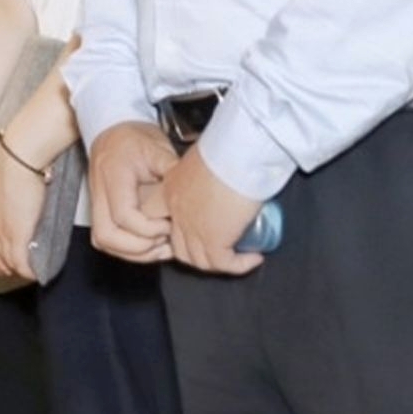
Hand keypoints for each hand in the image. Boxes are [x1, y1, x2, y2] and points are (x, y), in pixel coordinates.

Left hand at [0, 151, 48, 285]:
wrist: (17, 160)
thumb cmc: (9, 165)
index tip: (8, 258)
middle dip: (7, 265)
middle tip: (20, 270)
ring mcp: (2, 233)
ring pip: (8, 262)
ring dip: (20, 270)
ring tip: (31, 274)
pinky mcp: (17, 237)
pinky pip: (21, 263)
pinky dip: (29, 270)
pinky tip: (37, 273)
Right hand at [86, 121, 177, 263]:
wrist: (113, 131)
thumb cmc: (134, 139)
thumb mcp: (157, 148)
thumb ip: (171, 170)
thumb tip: (190, 191)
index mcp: (113, 176)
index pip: (123, 215)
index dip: (147, 228)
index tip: (168, 224)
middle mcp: (100, 192)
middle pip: (106, 235)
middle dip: (137, 247)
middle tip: (163, 240)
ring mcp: (97, 203)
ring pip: (104, 241)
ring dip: (132, 252)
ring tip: (160, 247)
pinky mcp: (101, 211)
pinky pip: (107, 240)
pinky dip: (128, 249)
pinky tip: (150, 245)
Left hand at [163, 149, 267, 275]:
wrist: (238, 153)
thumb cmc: (227, 148)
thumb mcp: (205, 159)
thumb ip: (205, 172)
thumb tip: (221, 177)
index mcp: (171, 188)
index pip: (158, 218)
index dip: (175, 229)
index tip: (198, 230)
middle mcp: (176, 211)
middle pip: (178, 246)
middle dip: (198, 253)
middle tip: (222, 249)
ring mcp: (192, 227)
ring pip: (199, 260)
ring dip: (220, 263)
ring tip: (240, 256)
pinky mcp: (214, 240)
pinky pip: (223, 264)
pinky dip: (240, 265)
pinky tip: (254, 258)